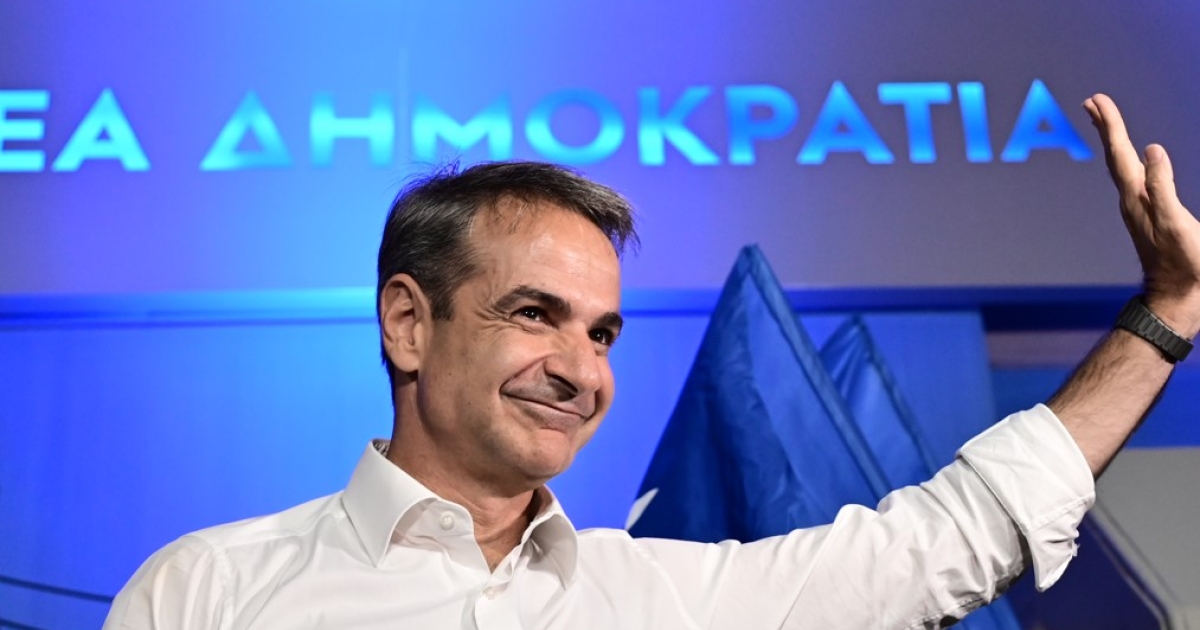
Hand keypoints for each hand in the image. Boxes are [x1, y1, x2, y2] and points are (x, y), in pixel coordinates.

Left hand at [1084, 94, 1199, 336]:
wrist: (1180, 296)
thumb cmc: (1185, 263)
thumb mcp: (1176, 223)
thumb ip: (1163, 186)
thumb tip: (1150, 150)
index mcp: (1138, 197)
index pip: (1120, 153)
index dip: (1110, 125)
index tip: (1097, 100)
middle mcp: (1132, 200)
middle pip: (1115, 156)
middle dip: (1106, 127)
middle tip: (1093, 102)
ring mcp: (1139, 208)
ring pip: (1122, 167)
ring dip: (1114, 141)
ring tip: (1106, 121)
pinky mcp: (1148, 215)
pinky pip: (1133, 179)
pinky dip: (1129, 161)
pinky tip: (1133, 161)